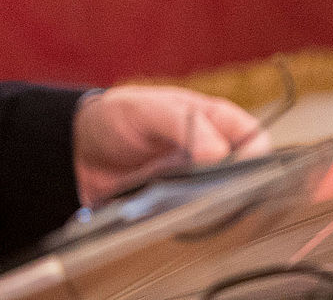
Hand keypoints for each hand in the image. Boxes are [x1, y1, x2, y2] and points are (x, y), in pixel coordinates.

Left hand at [72, 85, 271, 206]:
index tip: (242, 171)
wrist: (76, 151)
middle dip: (239, 187)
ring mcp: (193, 181)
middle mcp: (209, 152)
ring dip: (214, 208)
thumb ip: (184, 126)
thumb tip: (218, 152)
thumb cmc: (115, 117)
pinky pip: (194, 219)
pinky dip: (190, 222)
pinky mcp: (175, 207)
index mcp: (212, 120)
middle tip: (220, 196)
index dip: (256, 155)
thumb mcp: (149, 110)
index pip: (253, 138)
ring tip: (194, 209)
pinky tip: (176, 220)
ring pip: (222, 201)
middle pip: (244, 174)